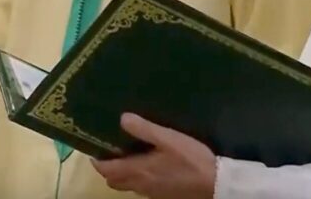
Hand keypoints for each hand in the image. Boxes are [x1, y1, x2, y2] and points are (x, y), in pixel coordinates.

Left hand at [92, 114, 215, 198]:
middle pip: (114, 181)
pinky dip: (137, 178)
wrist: (216, 183)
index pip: (107, 170)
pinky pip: (142, 188)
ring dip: (122, 174)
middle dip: (108, 169)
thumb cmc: (190, 159)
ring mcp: (152, 192)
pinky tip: (148, 165)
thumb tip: (121, 119)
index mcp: (138, 171)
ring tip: (127, 156)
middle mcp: (141, 185)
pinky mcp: (164, 195)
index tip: (94, 149)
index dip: (97, 162)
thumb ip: (144, 129)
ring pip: (128, 186)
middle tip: (111, 152)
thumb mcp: (168, 138)